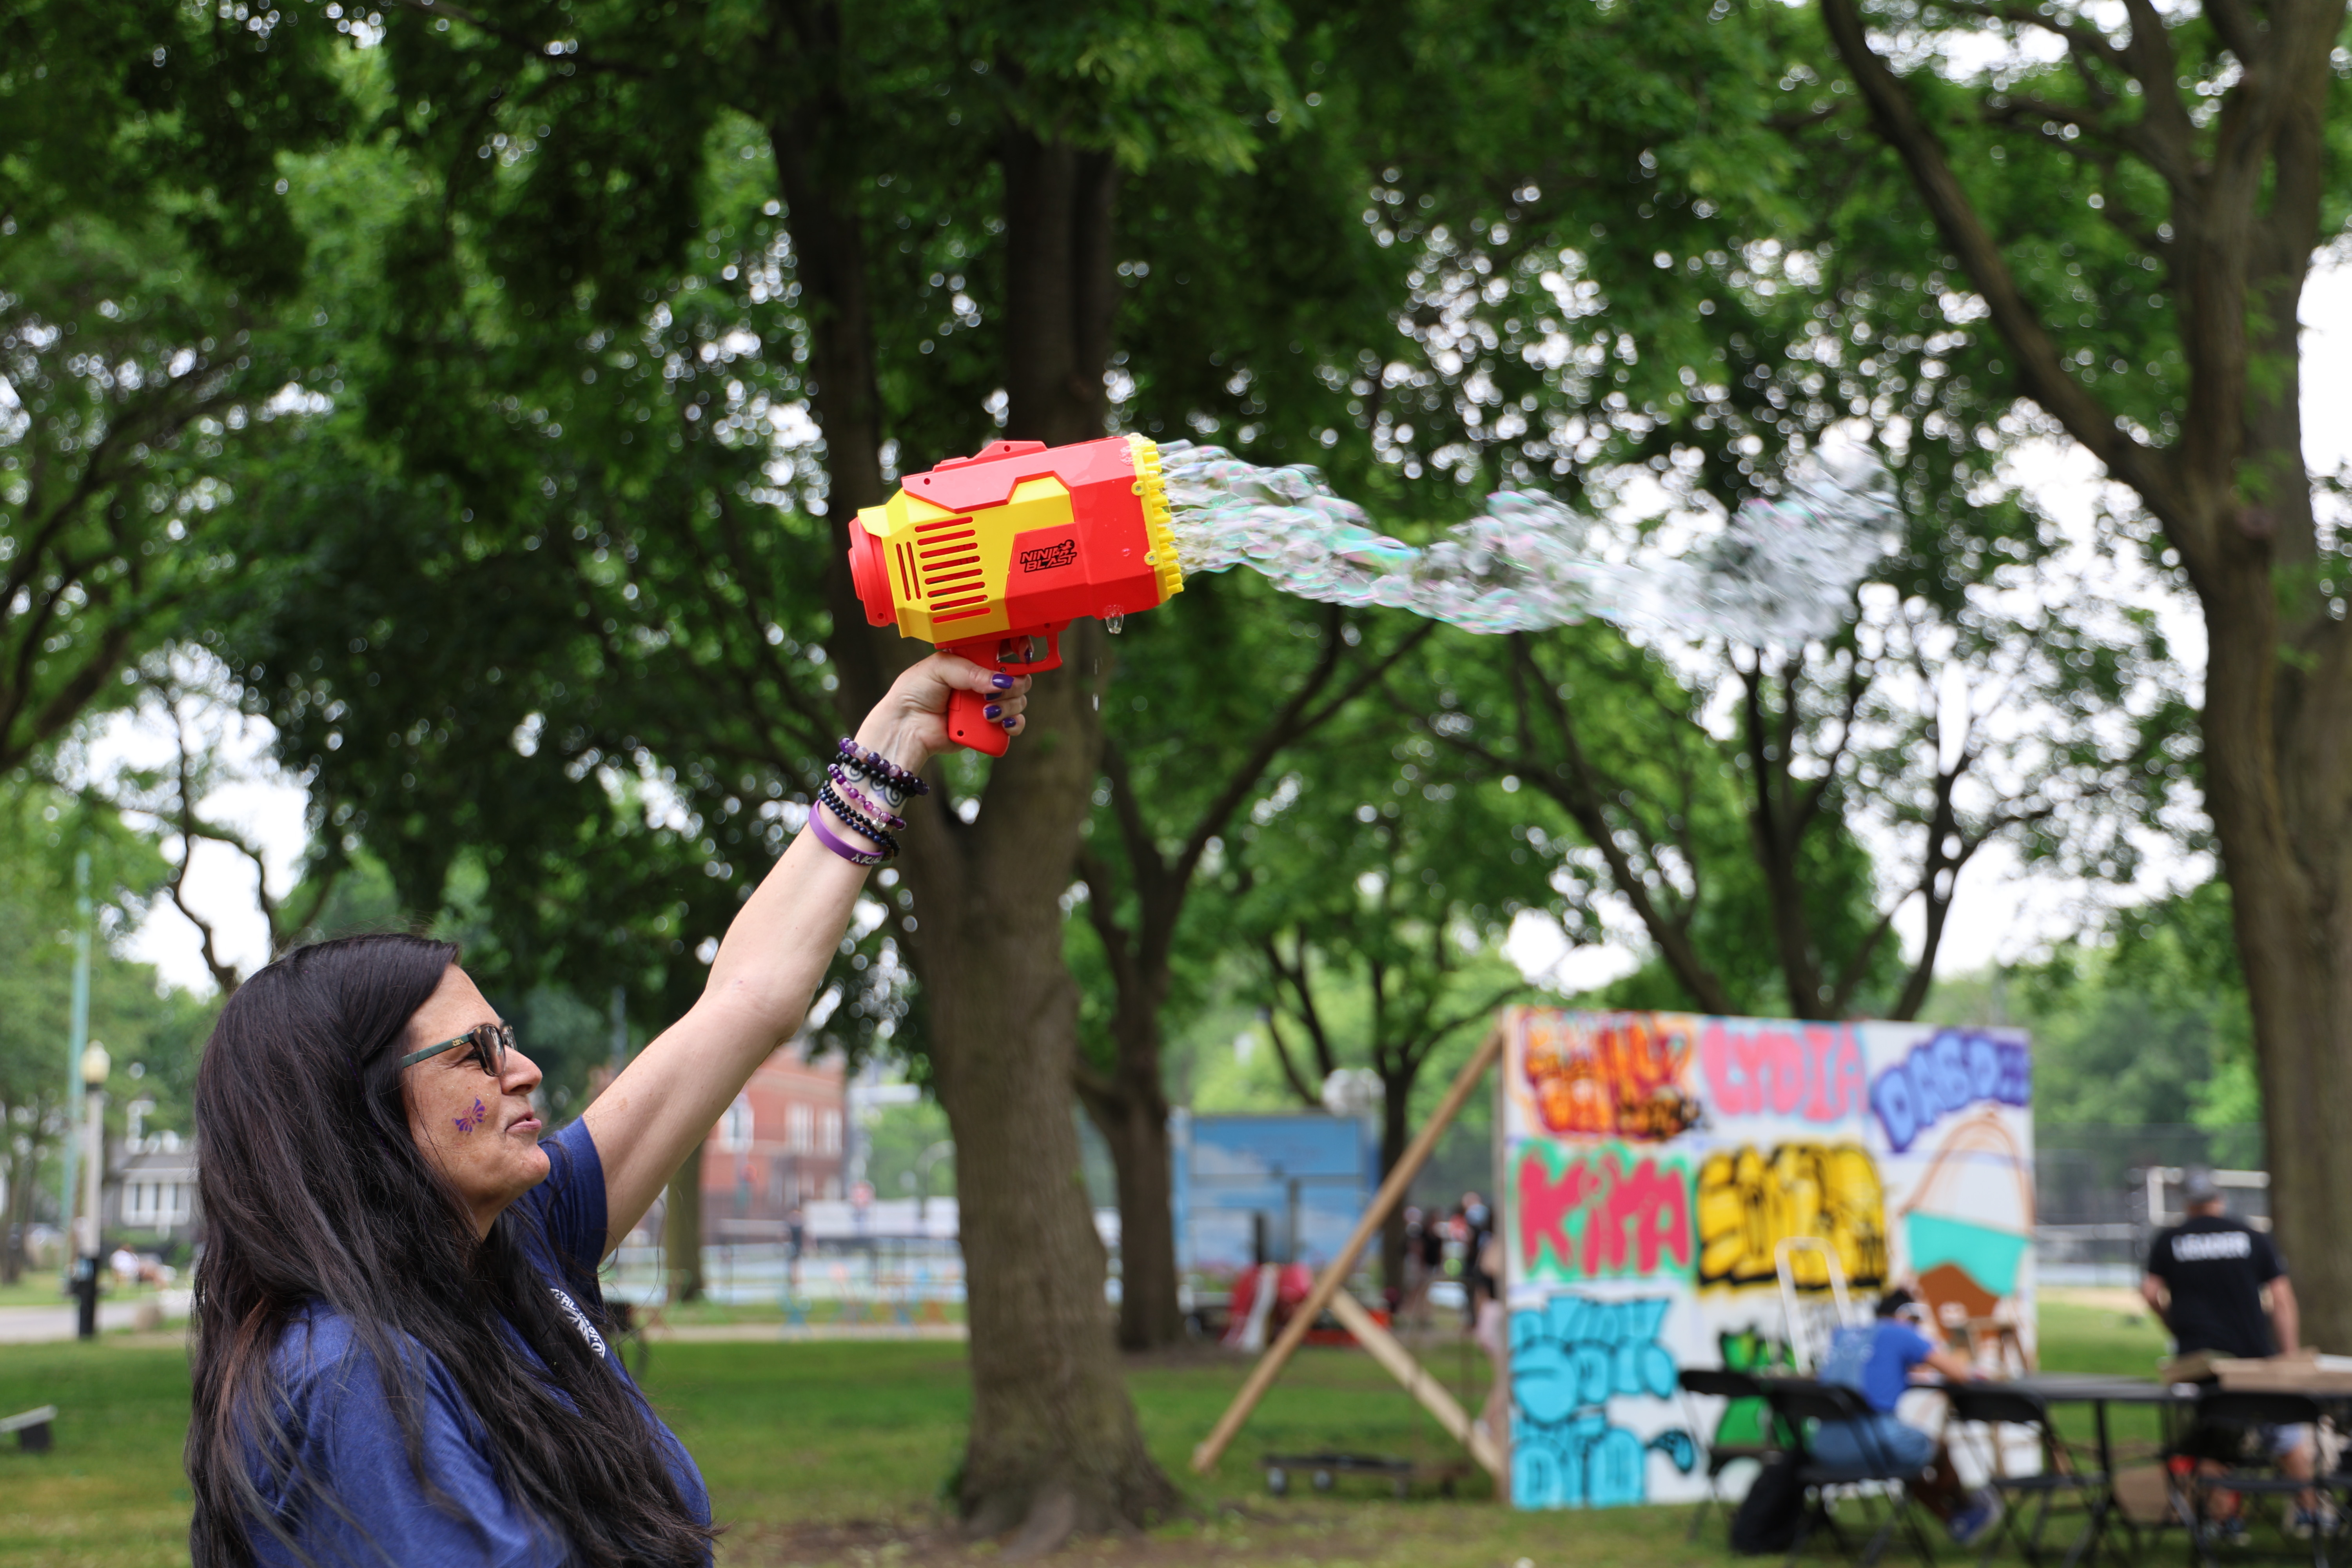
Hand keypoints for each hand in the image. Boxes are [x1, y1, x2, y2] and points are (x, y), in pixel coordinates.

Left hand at [855, 652, 1031, 771]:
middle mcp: (983, 682)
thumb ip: (971, 670)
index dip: (1017, 649)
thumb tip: (1000, 681)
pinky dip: (1013, 724)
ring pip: (1018, 701)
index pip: (1003, 650)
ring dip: (1008, 706)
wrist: (905, 727)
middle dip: (1013, 684)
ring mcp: (987, 704)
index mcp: (972, 661)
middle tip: (994, 691)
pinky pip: (1014, 725)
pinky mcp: (988, 727)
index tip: (1022, 654)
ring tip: (986, 712)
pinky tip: (1001, 724)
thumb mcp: (939, 668)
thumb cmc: (913, 692)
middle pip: (1017, 677)